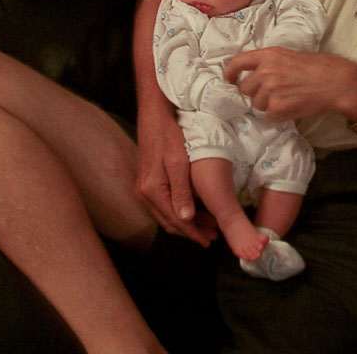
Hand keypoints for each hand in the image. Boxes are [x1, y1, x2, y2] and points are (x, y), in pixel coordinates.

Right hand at [135, 102, 217, 246]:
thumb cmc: (169, 135)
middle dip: (192, 231)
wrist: (155, 116)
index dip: (193, 233)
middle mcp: (144, 194)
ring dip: (187, 223)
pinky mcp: (148, 183)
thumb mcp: (178, 162)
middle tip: (212, 237)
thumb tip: (186, 219)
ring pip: (167, 215)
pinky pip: (165, 205)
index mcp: (152, 191)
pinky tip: (194, 211)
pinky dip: (180, 212)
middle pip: (170, 222)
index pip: (175, 221)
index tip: (208, 241)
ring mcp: (144, 189)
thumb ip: (181, 191)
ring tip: (208, 227)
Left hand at [224, 47, 356, 122]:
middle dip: (256, 92)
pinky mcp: (277, 108)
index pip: (238, 62)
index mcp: (268, 55)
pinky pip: (268, 116)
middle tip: (275, 92)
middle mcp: (265, 71)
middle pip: (245, 88)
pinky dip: (277, 115)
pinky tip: (292, 107)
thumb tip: (251, 74)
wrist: (336, 82)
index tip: (230, 80)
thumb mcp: (288, 55)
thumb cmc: (317, 67)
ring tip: (288, 98)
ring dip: (267, 104)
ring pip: (256, 104)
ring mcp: (270, 90)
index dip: (230, 73)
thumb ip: (268, 62)